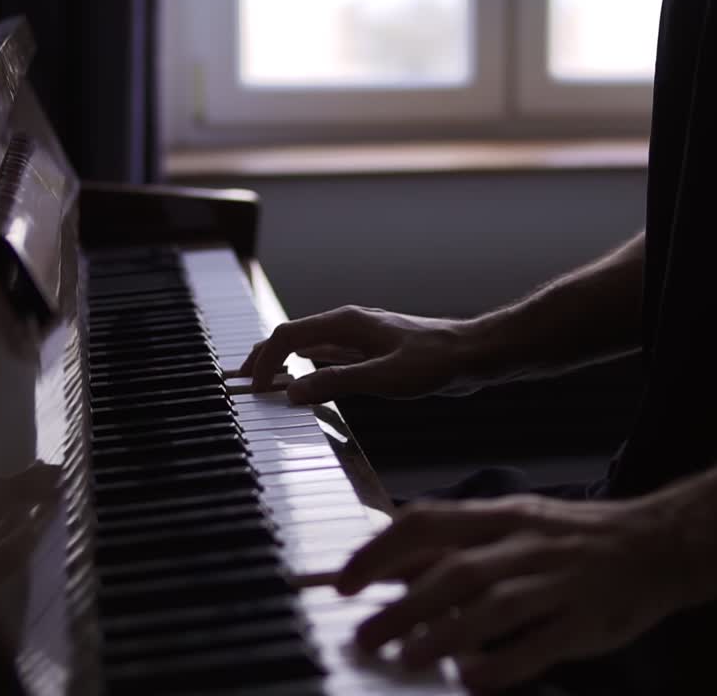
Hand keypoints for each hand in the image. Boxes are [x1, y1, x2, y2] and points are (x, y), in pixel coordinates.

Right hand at [238, 305, 481, 403]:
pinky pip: (328, 356)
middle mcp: (348, 325)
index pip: (288, 336)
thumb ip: (337, 383)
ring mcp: (360, 337)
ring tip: (266, 382)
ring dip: (284, 362)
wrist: (472, 356)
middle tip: (244, 381)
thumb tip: (294, 393)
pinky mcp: (372, 351)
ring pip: (309, 346)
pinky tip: (306, 379)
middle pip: (293, 336)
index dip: (265, 361)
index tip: (255, 389)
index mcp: (346, 323)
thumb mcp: (384, 377)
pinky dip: (307, 368)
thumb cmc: (435, 362)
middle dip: (265, 357)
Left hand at [335, 496, 684, 693]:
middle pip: (453, 571)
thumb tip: (393, 562)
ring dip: (444, 634)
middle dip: (402, 605)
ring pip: (493, 606)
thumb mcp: (515, 523)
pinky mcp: (585, 620)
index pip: (427, 522)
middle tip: (366, 635)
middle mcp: (526, 544)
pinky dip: (504, 663)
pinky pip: (541, 643)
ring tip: (407, 658)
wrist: (660, 542)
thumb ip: (458, 542)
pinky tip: (473, 680)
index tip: (346, 582)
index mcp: (502, 515)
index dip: (381, 552)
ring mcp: (558, 582)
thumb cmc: (575, 537)